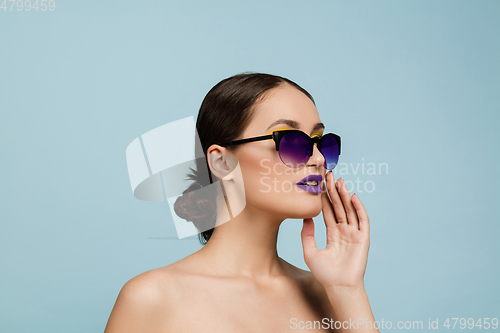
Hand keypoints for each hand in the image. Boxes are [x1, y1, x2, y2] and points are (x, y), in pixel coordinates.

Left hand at [301, 171, 370, 289]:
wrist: (339, 287)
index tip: (319, 184)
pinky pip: (362, 220)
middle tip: (329, 175)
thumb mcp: (309, 253)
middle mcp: (344, 231)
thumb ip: (306, 235)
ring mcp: (354, 234)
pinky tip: (353, 197)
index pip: (328, 211)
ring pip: (349, 210)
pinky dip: (359, 208)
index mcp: (332, 234)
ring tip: (339, 180)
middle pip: (339, 207)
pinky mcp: (363, 238)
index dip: (324, 198)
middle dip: (334, 191)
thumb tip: (305, 218)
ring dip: (345, 195)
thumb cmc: (325, 274)